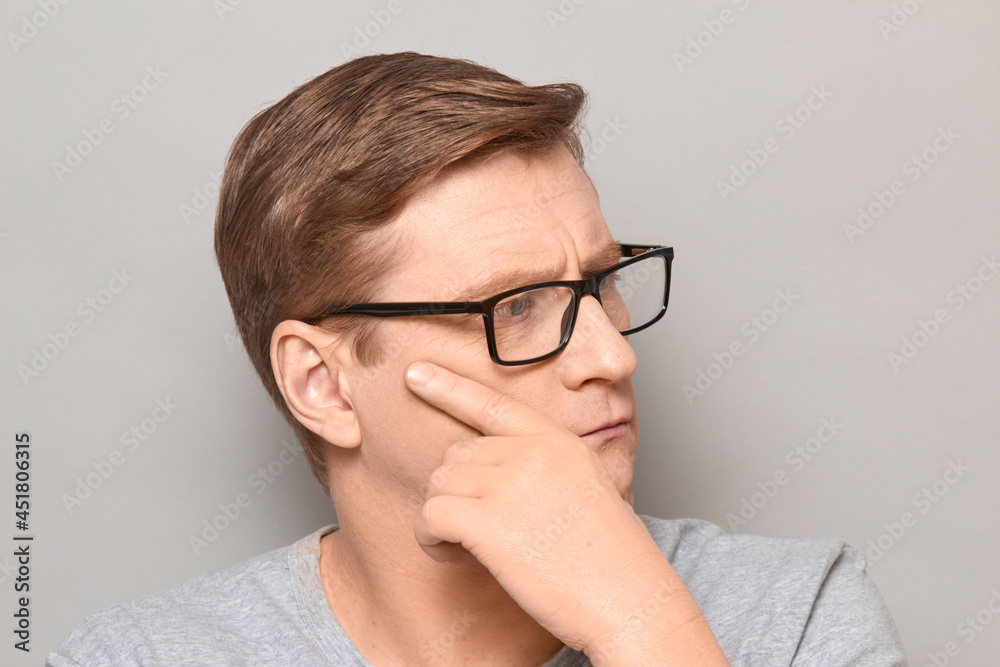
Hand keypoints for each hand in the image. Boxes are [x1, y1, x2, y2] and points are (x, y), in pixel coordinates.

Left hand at [404, 360, 668, 652]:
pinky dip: (429, 539)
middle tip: (473, 530)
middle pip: (458, 454)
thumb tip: (494, 470)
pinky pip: (430, 515)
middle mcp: (534, 453)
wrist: (631, 602)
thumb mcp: (590, 490)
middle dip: (455, 491)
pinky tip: (451, 556)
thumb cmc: (613, 560)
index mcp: (559, 442)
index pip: (494, 404)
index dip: (449, 387)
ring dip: (441, 516)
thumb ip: (547, 468)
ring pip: (440, 483)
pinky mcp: (488, 522)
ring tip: (464, 547)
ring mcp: (511, 484)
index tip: (417, 373)